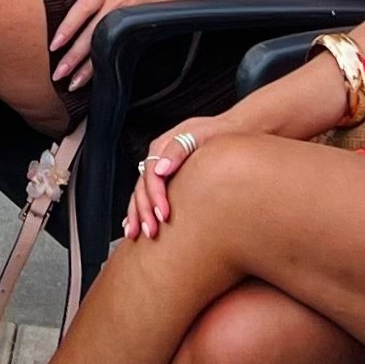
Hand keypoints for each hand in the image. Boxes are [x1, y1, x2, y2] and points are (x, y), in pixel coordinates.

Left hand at [46, 0, 220, 88]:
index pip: (81, 9)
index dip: (67, 28)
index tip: (54, 44)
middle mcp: (117, 3)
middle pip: (91, 34)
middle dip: (73, 57)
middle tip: (58, 74)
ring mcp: (131, 17)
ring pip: (106, 45)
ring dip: (89, 68)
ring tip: (74, 84)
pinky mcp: (144, 27)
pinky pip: (124, 48)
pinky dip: (112, 63)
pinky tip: (101, 77)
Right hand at [122, 115, 229, 238]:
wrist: (231, 130)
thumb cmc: (219, 133)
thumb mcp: (201, 135)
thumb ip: (179, 150)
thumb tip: (161, 170)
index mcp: (162, 146)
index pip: (151, 175)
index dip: (155, 196)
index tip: (164, 214)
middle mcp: (157, 158)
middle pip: (142, 186)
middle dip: (144, 210)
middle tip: (152, 231)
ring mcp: (160, 168)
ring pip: (140, 192)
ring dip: (137, 214)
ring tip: (137, 233)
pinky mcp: (166, 178)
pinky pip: (146, 195)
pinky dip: (138, 210)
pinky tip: (134, 224)